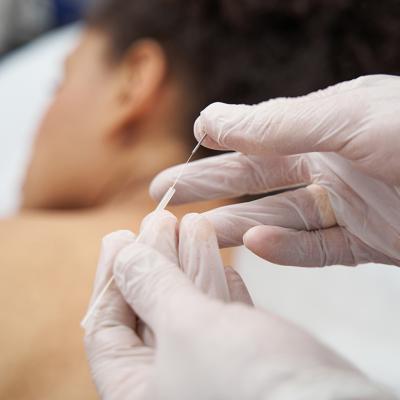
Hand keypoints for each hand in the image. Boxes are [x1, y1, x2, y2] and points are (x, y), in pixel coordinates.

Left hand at [83, 211, 391, 398]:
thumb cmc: (252, 386)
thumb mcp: (187, 329)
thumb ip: (152, 288)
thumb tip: (123, 255)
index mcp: (138, 395)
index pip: (106, 330)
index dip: (110, 279)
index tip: (120, 237)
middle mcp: (169, 386)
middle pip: (149, 313)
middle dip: (155, 262)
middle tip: (158, 220)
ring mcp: (208, 371)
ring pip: (188, 307)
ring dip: (189, 263)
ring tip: (190, 221)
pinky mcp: (243, 359)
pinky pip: (220, 314)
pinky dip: (218, 281)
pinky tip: (216, 255)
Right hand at [150, 75, 399, 266]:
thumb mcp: (348, 119)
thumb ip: (278, 124)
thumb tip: (213, 119)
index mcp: (327, 126)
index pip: (258, 137)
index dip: (220, 144)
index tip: (187, 147)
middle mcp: (332, 163)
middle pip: (256, 179)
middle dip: (209, 187)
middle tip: (165, 194)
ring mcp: (349, 205)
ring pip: (278, 218)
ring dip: (235, 226)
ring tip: (197, 232)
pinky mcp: (369, 242)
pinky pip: (316, 248)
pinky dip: (284, 250)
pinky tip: (255, 245)